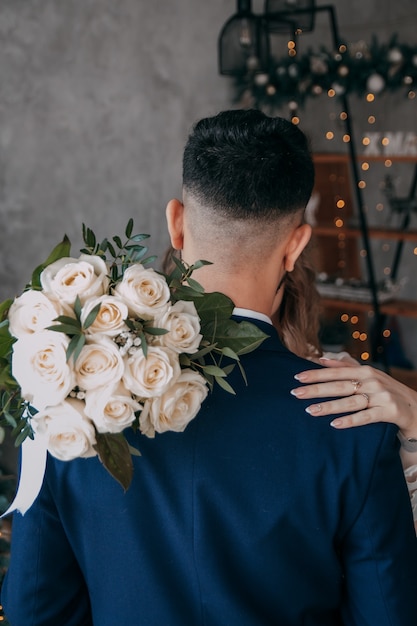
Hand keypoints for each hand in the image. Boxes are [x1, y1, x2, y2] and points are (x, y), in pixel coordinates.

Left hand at [291, 358, 416, 439]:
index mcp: (365, 371)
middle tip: (296, 394)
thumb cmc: (387, 391)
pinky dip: (350, 420)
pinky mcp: (389, 412)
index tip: (297, 377)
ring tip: (310, 411)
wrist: (416, 409)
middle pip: (339, 386)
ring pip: (350, 402)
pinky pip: (366, 417)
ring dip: (329, 406)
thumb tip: (322, 359)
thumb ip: (346, 367)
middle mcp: (373, 382)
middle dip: (316, 389)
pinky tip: (335, 424)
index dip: (316, 374)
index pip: (336, 372)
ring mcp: (381, 397)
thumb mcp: (370, 375)